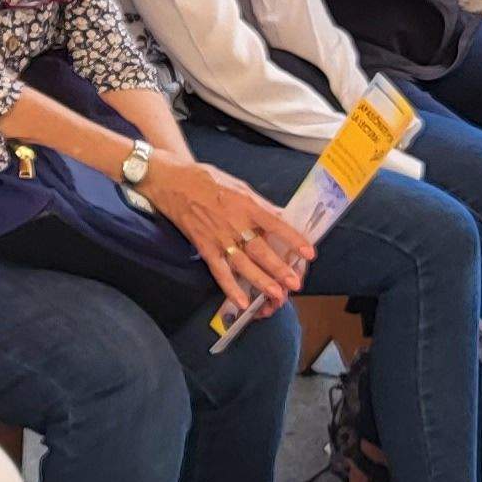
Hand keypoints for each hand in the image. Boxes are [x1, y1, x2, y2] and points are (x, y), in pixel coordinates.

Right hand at [138, 154, 316, 315]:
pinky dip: (230, 287)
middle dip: (279, 268)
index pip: (275, 224)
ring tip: (277, 295)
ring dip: (260, 281)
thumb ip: (260, 204)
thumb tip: (282, 217)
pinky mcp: (204, 247)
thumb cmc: (207, 180)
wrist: (172, 181)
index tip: (309, 253)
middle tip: (295, 283)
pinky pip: (219, 271)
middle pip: (260, 250)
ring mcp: (218, 237)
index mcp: (246, 204)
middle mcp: (234, 222)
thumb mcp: (239, 185)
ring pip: (243, 264)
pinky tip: (242, 301)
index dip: (293, 239)